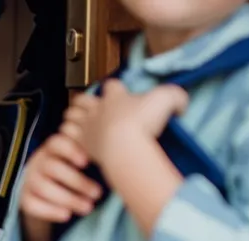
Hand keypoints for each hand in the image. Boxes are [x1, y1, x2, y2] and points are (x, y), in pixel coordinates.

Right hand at [17, 130, 102, 225]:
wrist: (44, 193)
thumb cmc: (70, 173)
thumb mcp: (77, 162)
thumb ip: (90, 158)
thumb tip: (117, 162)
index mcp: (52, 149)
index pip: (57, 143)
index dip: (71, 150)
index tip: (87, 162)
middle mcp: (38, 162)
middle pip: (53, 168)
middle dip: (77, 182)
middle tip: (98, 194)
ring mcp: (29, 180)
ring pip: (44, 187)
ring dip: (68, 198)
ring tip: (88, 207)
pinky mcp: (24, 199)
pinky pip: (32, 204)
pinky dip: (50, 211)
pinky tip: (67, 215)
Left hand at [63, 80, 188, 165]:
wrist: (124, 146)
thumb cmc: (143, 121)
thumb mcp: (168, 99)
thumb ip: (176, 97)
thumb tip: (181, 104)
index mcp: (115, 96)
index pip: (111, 85)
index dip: (114, 88)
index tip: (119, 93)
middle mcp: (97, 109)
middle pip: (82, 99)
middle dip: (85, 102)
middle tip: (93, 108)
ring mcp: (86, 127)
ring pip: (70, 116)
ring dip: (74, 119)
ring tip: (81, 125)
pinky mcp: (81, 146)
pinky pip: (67, 138)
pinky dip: (70, 139)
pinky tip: (77, 144)